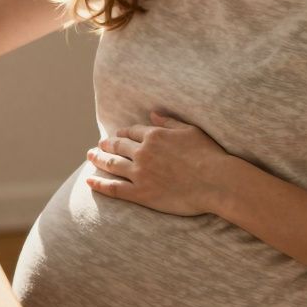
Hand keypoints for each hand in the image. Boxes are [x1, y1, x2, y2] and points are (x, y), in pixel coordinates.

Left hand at [85, 111, 232, 216]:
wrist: (217, 182)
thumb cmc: (209, 155)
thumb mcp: (190, 130)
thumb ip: (169, 121)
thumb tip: (153, 113)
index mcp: (154, 135)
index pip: (131, 132)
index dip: (123, 134)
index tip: (117, 136)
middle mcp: (143, 152)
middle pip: (117, 147)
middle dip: (106, 145)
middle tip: (98, 146)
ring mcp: (140, 173)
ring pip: (112, 165)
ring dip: (98, 160)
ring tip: (90, 157)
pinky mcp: (141, 193)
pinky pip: (114, 188)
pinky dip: (99, 184)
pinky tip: (89, 181)